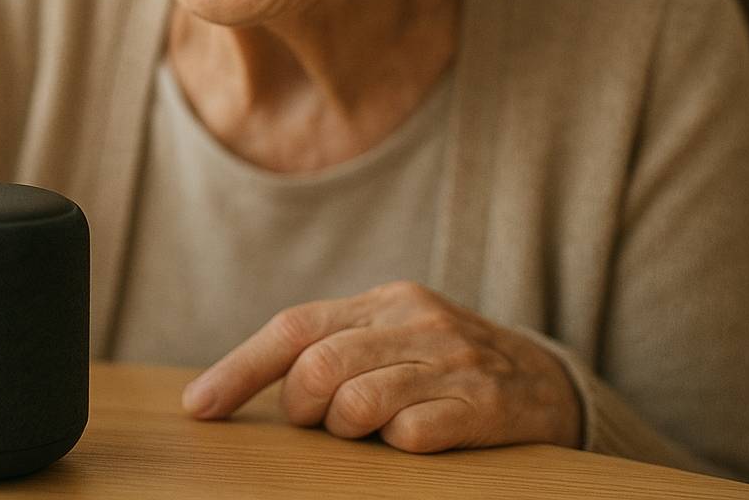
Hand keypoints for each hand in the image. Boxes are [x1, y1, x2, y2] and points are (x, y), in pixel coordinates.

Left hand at [181, 280, 580, 452]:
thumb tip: (232, 386)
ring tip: (366, 431)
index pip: (293, 328)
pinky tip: (411, 440)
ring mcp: (453, 362)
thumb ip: (330, 348)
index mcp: (383, 301)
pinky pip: (409, 435)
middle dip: (301, 408)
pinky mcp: (486, 406)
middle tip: (318, 423)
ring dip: (345, 429)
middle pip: (318, 366)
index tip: (198, 407)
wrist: (550, 385)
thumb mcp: (392, 340)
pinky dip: (396, 446)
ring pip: (357, 402)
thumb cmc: (445, 367)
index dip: (238, 370)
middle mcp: (416, 321)